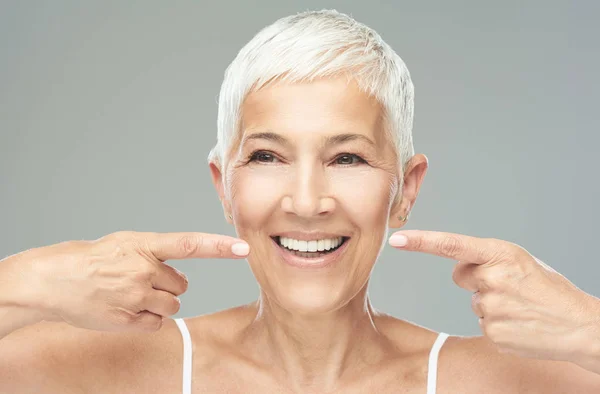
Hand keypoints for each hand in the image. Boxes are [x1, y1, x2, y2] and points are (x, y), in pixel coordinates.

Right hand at [2, 231, 249, 331]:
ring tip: (131, 295)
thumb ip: (155, 255)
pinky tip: (126, 309)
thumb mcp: (124, 244)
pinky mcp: (128, 318)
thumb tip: (181, 276)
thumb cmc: (91, 259)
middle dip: (168, 285)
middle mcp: (143, 269)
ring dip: (159, 303)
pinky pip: (156, 323)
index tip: (243, 248)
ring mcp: (135, 295)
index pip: (190, 244)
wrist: (53, 280)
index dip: (219, 246)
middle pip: (181, 285)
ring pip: (172, 305)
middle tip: (141, 281)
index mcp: (143, 245)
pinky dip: (147, 319)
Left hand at [388, 230, 599, 363]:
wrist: (580, 326)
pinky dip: (497, 322)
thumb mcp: (521, 262)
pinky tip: (519, 322)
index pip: (452, 245)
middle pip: (460, 274)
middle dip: (476, 278)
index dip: (422, 242)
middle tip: (509, 286)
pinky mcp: (491, 332)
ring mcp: (491, 307)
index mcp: (501, 254)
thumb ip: (487, 259)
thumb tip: (457, 266)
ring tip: (520, 306)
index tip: (397, 239)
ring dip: (491, 303)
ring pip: (473, 301)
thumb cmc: (549, 290)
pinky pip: (482, 322)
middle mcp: (493, 278)